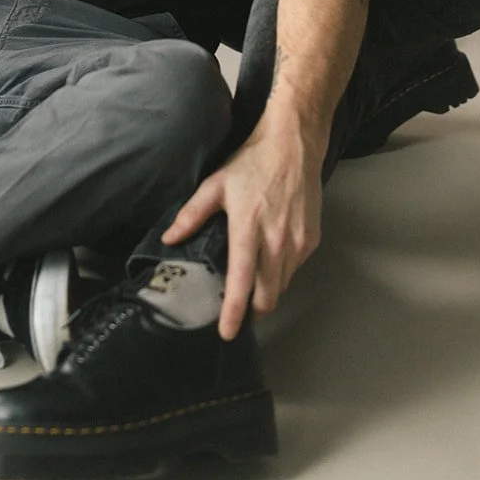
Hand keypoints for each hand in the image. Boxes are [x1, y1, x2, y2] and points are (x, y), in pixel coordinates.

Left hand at [160, 113, 322, 337]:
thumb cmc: (251, 164)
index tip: (226, 333)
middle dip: (253, 312)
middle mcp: (277, 242)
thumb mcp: (216, 185)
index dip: (233, 311)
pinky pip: (294, 269)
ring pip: (282, 285)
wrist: (293, 146)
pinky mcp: (312, 240)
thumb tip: (168, 239)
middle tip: (238, 316)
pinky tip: (269, 264)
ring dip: (267, 293)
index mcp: (248, 229)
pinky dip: (281, 274)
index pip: (241, 281)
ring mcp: (298, 243)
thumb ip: (191, 214)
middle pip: (267, 296)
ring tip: (252, 291)